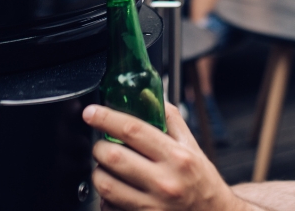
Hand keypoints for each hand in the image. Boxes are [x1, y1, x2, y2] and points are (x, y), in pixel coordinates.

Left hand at [84, 102, 247, 210]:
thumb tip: (148, 96)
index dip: (106, 118)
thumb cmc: (202, 183)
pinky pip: (109, 208)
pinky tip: (116, 192)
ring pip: (105, 186)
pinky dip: (106, 199)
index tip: (92, 113)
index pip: (133, 130)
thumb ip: (170, 120)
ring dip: (99, 173)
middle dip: (99, 147)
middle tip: (101, 145)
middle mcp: (164, 183)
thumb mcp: (192, 147)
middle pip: (113, 157)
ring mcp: (152, 207)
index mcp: (177, 157)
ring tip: (107, 169)